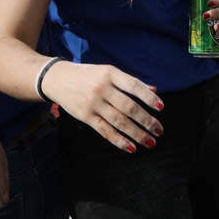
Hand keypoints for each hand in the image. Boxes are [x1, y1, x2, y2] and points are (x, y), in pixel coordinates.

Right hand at [40, 60, 163, 152]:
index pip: (134, 86)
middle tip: (159, 130)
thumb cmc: (89, 75)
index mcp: (111, 74)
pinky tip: (131, 147)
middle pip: (129, 107)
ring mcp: (93, 103)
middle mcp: (102, 88)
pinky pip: (104, 130)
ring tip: (150, 142)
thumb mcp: (108, 71)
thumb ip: (130, 82)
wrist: (57, 79)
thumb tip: (154, 90)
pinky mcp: (85, 116)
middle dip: (146, 120)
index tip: (161, 107)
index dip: (148, 97)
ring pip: (119, 121)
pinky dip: (118, 140)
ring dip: (137, 133)